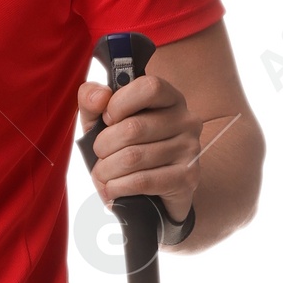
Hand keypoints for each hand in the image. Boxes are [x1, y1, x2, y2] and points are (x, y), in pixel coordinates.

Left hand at [77, 69, 198, 221]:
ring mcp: (190, 149)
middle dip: (103, 146)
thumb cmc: (127, 151)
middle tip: (100, 154)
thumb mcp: (103, 124)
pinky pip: (142, 181)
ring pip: (133, 157)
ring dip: (107, 170)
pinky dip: (117, 187)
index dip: (119, 103)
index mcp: (169, 99)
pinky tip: (113, 188)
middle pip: (133, 128)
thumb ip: (92, 102)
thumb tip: (99, 96)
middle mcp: (186, 120)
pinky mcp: (187, 178)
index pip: (149, 87)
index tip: (107, 119)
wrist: (153, 195)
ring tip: (104, 174)